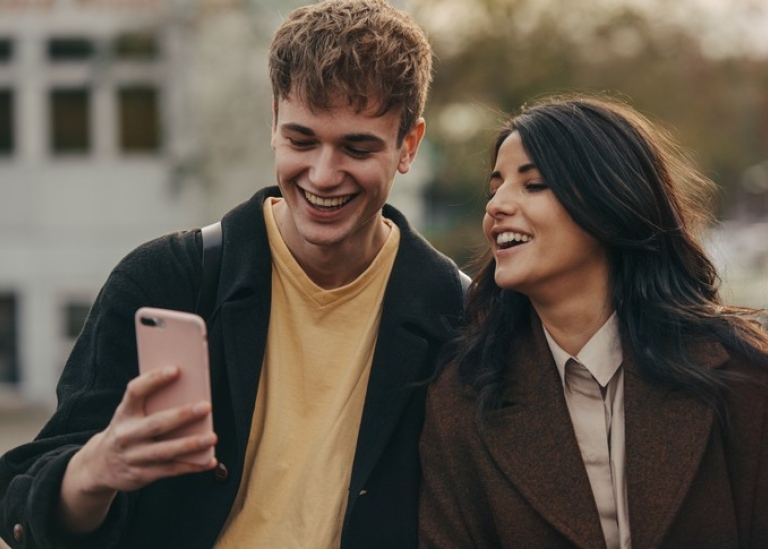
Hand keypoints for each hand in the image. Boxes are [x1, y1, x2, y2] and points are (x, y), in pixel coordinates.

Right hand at [57, 366, 217, 533]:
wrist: (99, 466)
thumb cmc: (127, 430)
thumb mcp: (130, 415)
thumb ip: (152, 404)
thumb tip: (189, 390)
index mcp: (124, 413)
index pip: (135, 392)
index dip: (154, 379)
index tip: (175, 369)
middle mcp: (126, 435)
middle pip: (156, 424)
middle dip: (182, 415)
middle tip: (206, 407)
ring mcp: (133, 457)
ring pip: (165, 451)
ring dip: (191, 444)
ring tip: (212, 437)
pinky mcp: (141, 475)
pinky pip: (170, 470)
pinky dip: (192, 466)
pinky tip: (209, 461)